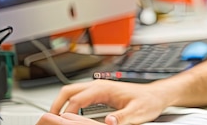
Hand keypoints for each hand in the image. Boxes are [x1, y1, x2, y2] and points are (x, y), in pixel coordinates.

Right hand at [46, 79, 167, 124]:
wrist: (157, 95)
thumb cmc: (149, 101)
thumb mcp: (138, 112)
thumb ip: (123, 117)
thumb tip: (109, 121)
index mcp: (105, 88)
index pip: (77, 99)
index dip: (66, 112)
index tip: (59, 123)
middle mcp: (99, 86)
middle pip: (69, 91)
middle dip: (56, 105)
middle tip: (49, 121)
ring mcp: (99, 89)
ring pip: (72, 92)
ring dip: (62, 104)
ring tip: (56, 120)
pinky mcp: (100, 94)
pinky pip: (79, 97)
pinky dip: (69, 105)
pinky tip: (69, 117)